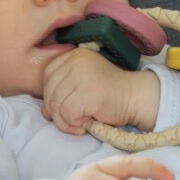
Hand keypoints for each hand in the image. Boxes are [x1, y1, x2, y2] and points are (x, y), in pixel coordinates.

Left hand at [41, 47, 159, 133]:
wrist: (136, 97)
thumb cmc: (109, 93)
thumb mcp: (83, 82)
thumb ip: (63, 90)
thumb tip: (44, 111)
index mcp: (73, 55)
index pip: (47, 76)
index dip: (51, 95)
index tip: (65, 106)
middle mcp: (75, 61)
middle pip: (49, 92)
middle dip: (56, 112)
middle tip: (72, 121)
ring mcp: (81, 76)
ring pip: (56, 106)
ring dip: (65, 122)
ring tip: (80, 123)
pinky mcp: (87, 93)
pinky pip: (67, 115)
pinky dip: (74, 124)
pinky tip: (86, 123)